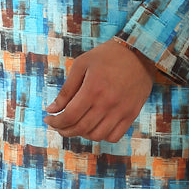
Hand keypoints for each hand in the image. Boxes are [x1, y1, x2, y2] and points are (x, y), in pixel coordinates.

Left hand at [43, 39, 163, 142]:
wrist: (140, 52)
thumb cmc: (107, 55)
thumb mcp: (82, 64)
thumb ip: (66, 89)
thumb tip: (52, 109)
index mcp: (93, 89)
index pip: (69, 116)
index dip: (56, 122)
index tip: (48, 120)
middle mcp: (107, 103)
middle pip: (81, 128)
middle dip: (64, 130)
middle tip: (58, 126)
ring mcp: (121, 111)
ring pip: (97, 136)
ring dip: (82, 134)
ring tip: (76, 126)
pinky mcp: (132, 114)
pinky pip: (114, 136)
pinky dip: (102, 136)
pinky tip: (95, 126)